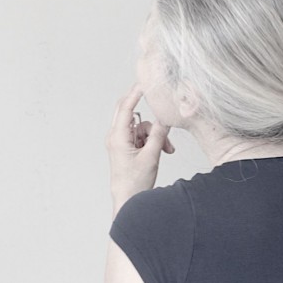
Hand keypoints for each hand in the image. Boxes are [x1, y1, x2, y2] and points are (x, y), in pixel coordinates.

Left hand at [108, 82, 172, 204]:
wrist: (128, 200)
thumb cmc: (135, 182)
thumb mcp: (151, 156)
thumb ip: (159, 135)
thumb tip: (165, 117)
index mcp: (117, 137)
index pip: (125, 108)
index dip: (135, 93)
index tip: (144, 82)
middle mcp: (116, 137)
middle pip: (130, 112)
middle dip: (148, 112)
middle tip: (157, 99)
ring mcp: (121, 142)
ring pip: (141, 126)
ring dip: (156, 134)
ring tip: (167, 150)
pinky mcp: (127, 147)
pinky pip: (142, 136)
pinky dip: (153, 140)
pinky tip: (163, 151)